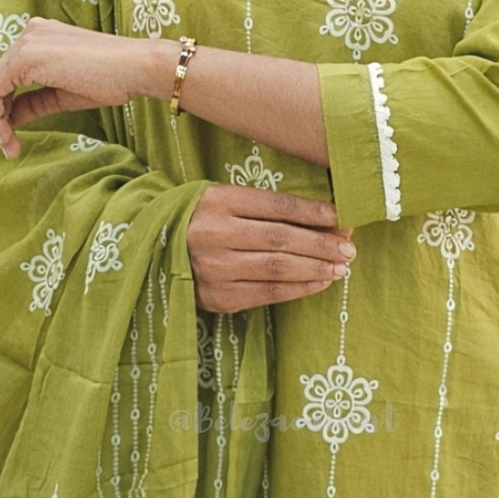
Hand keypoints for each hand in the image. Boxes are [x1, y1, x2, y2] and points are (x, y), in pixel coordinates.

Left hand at [0, 17, 148, 157]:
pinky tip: (8, 136)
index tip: (12, 136)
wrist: (135, 67)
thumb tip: (11, 118)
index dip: (6, 106)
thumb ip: (35, 101)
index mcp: (41, 36)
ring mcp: (27, 43)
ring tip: (9, 147)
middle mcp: (30, 33)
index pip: (11, 73)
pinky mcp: (26, 57)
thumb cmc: (111, 78)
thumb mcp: (64, 93)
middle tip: (9, 146)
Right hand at [187, 185, 355, 312]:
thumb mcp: (221, 200)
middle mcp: (213, 233)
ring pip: (278, 268)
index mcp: (217, 200)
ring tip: (342, 266)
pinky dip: (298, 289)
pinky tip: (319, 282)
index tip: (342, 216)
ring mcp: (213, 268)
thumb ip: (263, 208)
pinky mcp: (216, 297)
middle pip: (281, 238)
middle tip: (349, 247)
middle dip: (322, 243)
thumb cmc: (198, 220)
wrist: (149, 250)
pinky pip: (267, 294)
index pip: (277, 205)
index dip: (314, 212)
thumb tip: (323, 217)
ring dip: (316, 268)